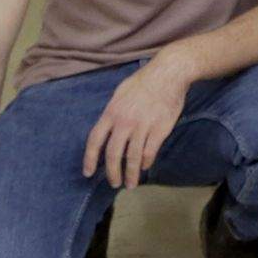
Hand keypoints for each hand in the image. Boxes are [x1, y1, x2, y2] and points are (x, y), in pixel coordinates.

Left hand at [79, 56, 186, 187]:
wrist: (169, 73)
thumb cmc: (144, 81)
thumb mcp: (120, 93)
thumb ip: (112, 113)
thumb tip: (107, 132)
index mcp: (111, 112)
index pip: (95, 140)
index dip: (89, 159)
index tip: (88, 173)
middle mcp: (124, 122)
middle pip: (113, 154)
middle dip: (112, 172)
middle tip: (114, 183)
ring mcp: (142, 126)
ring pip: (133, 157)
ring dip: (131, 174)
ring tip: (130, 184)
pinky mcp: (160, 129)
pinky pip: (149, 152)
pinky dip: (146, 162)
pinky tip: (145, 166)